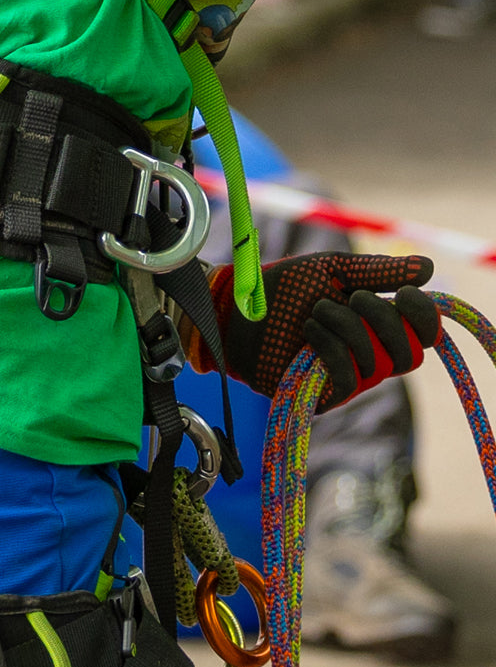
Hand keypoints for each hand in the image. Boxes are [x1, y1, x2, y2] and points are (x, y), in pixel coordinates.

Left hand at [206, 252, 440, 411]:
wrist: (237, 309)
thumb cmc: (283, 289)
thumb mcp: (332, 269)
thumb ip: (377, 271)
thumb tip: (430, 270)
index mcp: (377, 325)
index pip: (424, 333)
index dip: (425, 315)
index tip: (405, 291)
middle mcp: (368, 355)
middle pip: (409, 354)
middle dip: (384, 320)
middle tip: (351, 298)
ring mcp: (345, 378)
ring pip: (377, 365)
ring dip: (348, 330)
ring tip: (315, 312)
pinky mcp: (320, 396)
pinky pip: (348, 382)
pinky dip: (333, 351)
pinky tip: (309, 332)